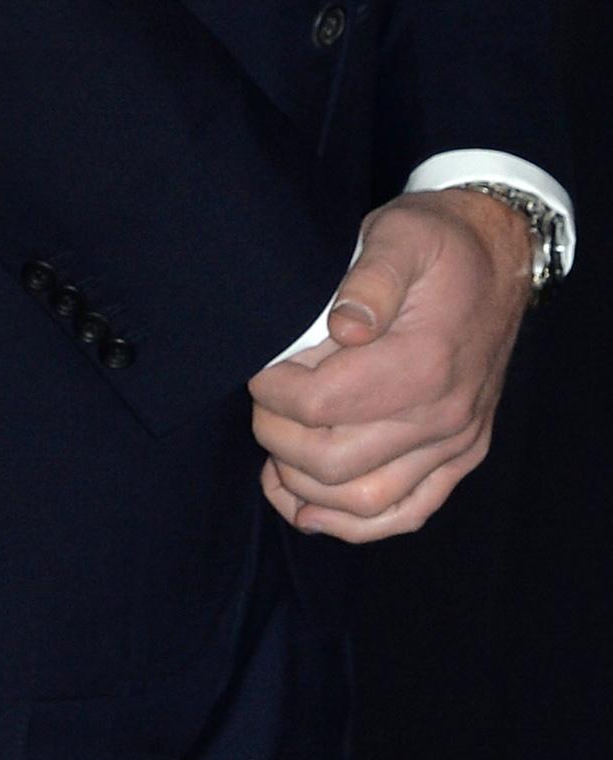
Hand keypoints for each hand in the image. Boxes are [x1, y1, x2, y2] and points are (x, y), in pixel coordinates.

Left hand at [247, 188, 533, 540]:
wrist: (502, 257)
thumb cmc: (439, 242)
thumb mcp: (400, 235)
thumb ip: (370, 279)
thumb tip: (344, 327)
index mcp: (422, 362)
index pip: (322, 406)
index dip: (273, 394)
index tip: (258, 370)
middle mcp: (443, 414)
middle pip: (334, 462)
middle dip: (277, 439)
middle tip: (261, 406)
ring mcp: (456, 442)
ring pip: (366, 502)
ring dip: (306, 492)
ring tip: (271, 463)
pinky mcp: (462, 455)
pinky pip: (408, 512)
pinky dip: (356, 524)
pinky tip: (313, 513)